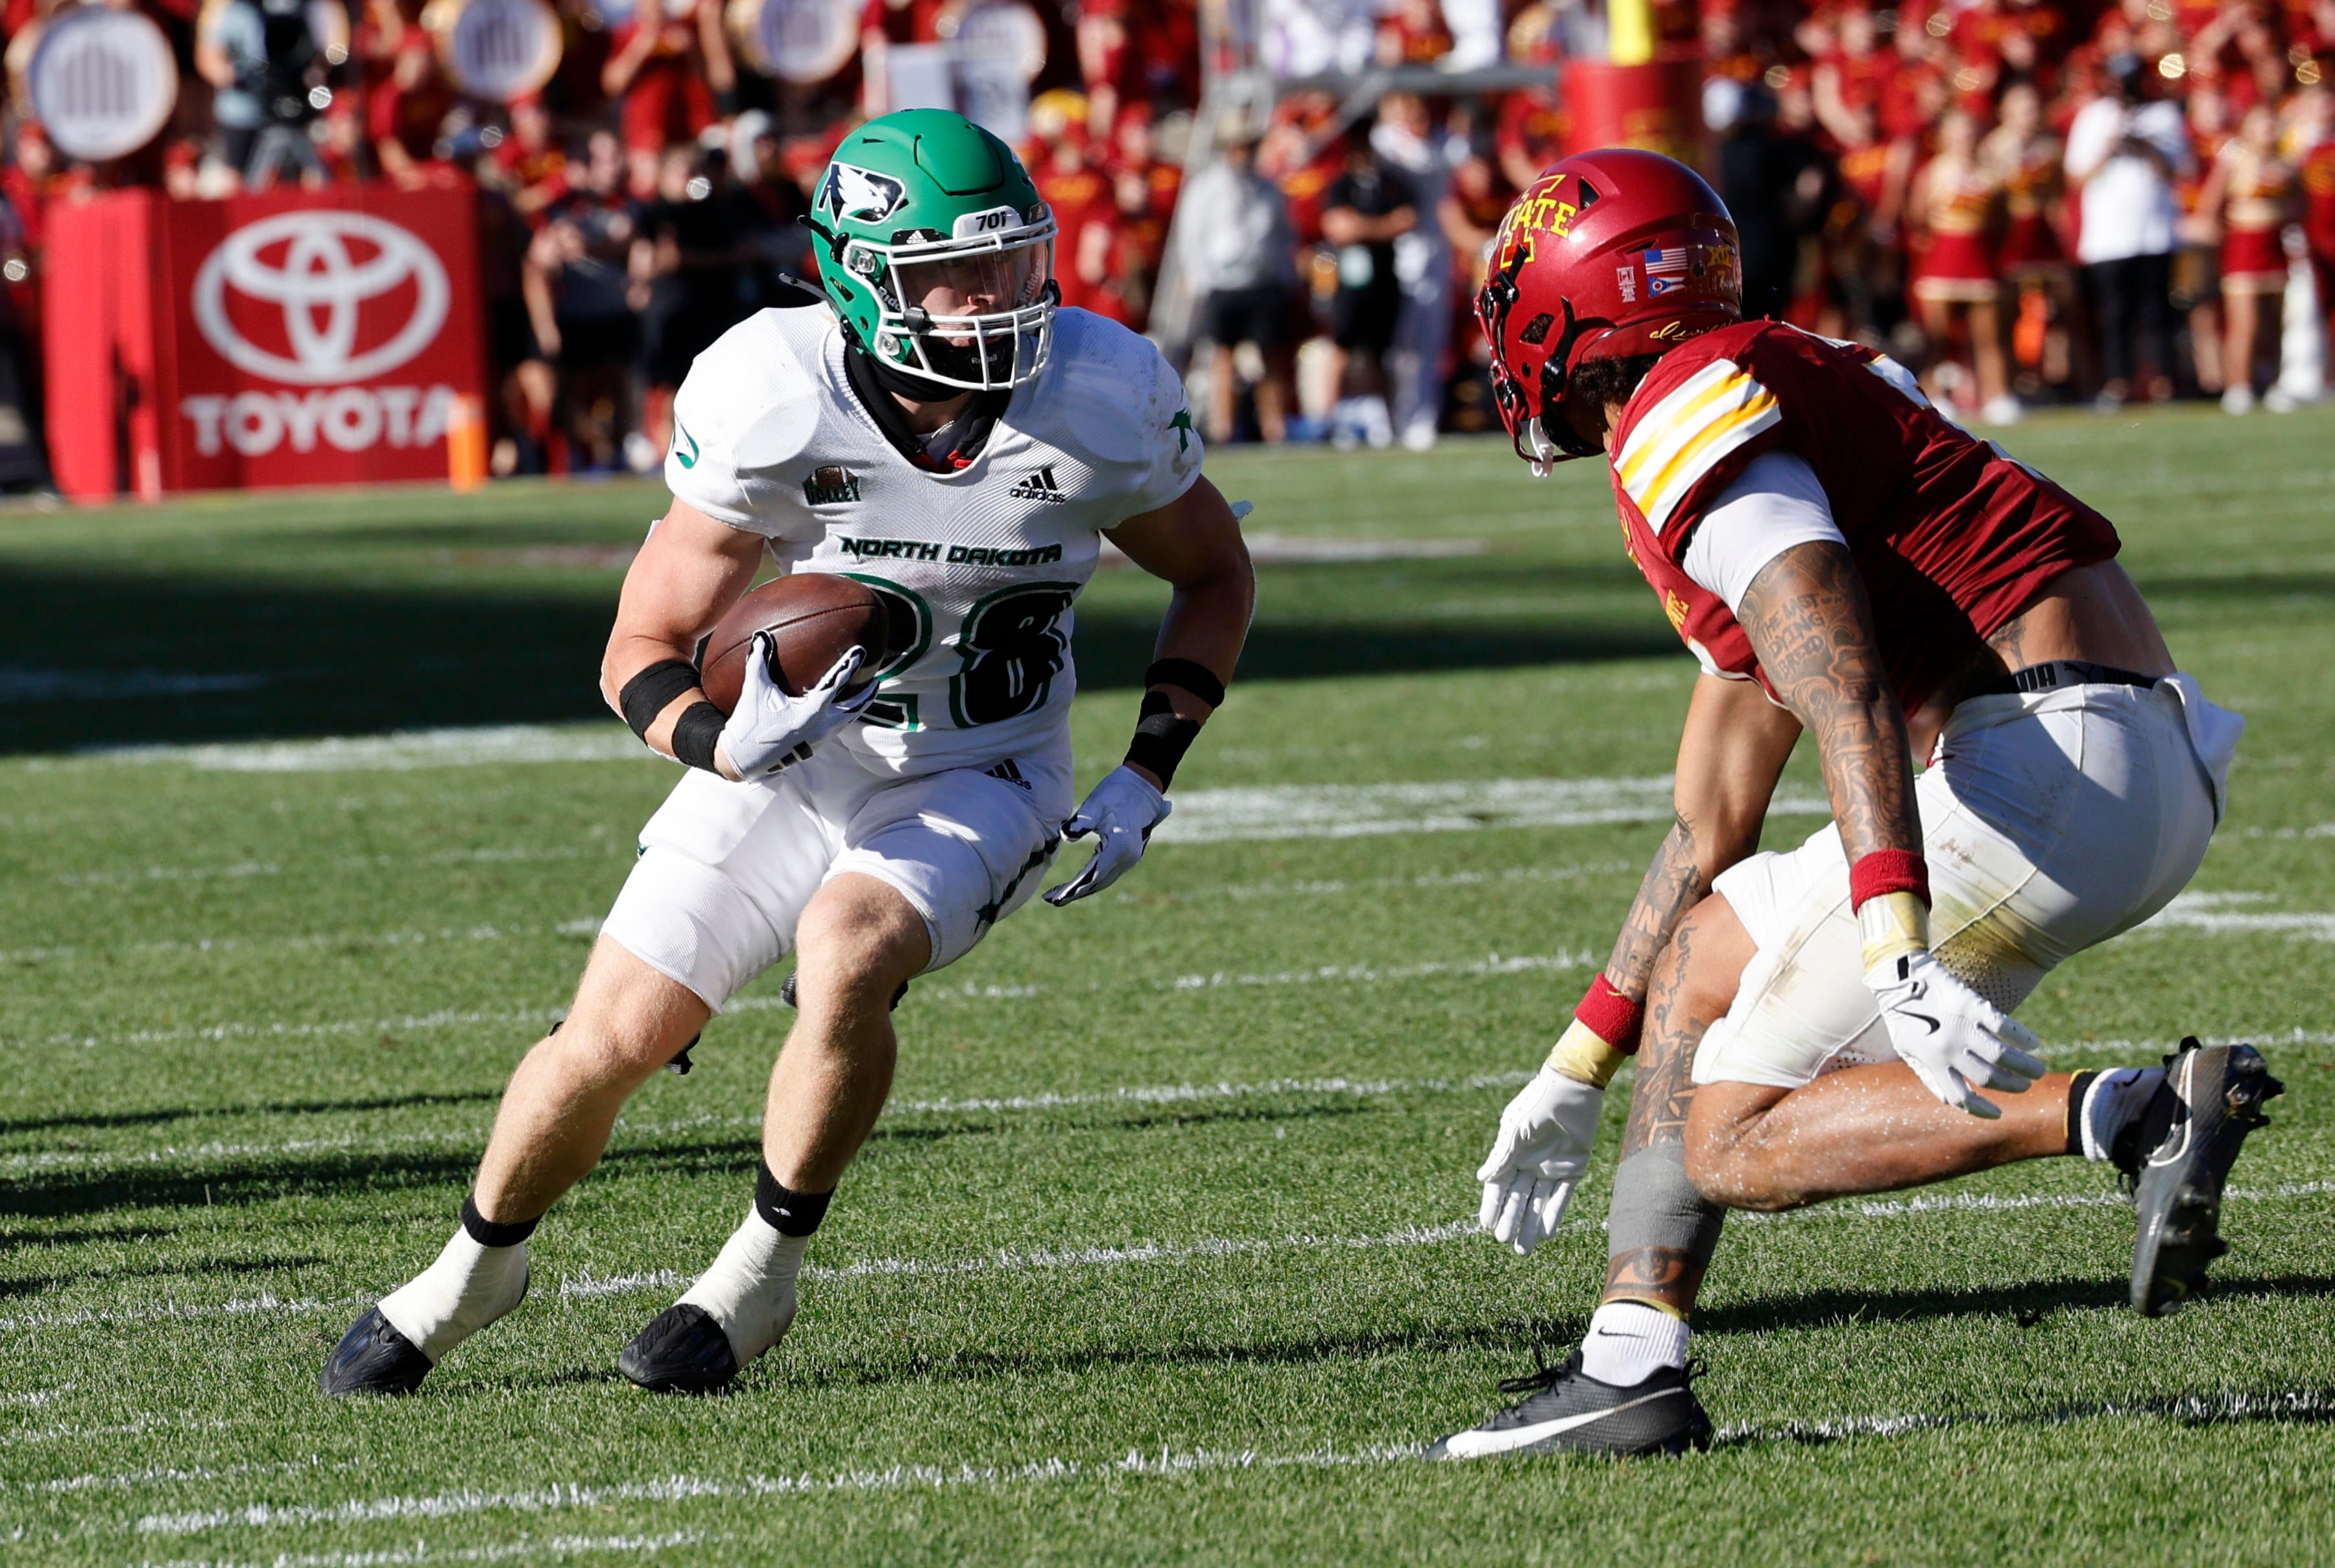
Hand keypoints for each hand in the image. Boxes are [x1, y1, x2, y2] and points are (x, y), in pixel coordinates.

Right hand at [717, 637, 875, 778]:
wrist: (744, 760)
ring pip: (847, 721)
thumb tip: (760, 635)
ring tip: (865, 695)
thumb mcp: (754, 690)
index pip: (836, 685)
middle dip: (866, 694)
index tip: (860, 653)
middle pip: (853, 709)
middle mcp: (820, 727)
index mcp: (810, 713)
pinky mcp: (814, 747)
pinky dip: (843, 717)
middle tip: (876, 680)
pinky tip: (841, 711)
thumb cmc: (749, 723)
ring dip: (857, 707)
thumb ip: (758, 661)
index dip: (849, 666)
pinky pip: (835, 729)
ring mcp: (819, 739)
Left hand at [1041, 765, 1168, 905]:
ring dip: (1083, 889)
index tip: (1054, 897)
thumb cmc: (1116, 791)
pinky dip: (1092, 879)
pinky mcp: (1129, 854)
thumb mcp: (1096, 803)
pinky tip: (1078, 882)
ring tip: (1060, 894)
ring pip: (1104, 880)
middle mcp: (1128, 858)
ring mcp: (1131, 857)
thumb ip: (1081, 821)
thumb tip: (1066, 836)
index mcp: (1119, 847)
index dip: (1072, 889)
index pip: (1092, 876)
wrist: (1143, 784)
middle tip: (1051, 899)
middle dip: (1074, 893)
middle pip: (1098, 883)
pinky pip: (1108, 873)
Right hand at [1475, 1067, 1603, 1255]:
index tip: (1486, 1225)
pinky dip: (1554, 1214)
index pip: (1498, 1185)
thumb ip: (1501, 1156)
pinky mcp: (1573, 1168)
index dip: (1492, 1205)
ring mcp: (1551, 1168)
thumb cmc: (1537, 1103)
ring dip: (1531, 1224)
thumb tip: (1482, 1179)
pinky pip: (1562, 1197)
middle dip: (1511, 1220)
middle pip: (1518, 1198)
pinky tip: (1547, 1233)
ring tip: (1525, 1249)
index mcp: (1511, 1153)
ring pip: (1538, 1203)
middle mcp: (1529, 1163)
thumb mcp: (1515, 1130)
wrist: (1572, 1088)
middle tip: (1506, 1243)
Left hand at [1866, 950, 2045, 1117]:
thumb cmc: (1903, 1016)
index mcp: (1931, 1062)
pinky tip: (2033, 1043)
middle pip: (1990, 1077)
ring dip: (2025, 1067)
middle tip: (2025, 1084)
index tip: (1998, 1114)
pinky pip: (2004, 1026)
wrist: (1898, 977)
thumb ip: (1928, 1076)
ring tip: (2038, 1070)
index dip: (1982, 1110)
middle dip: (2013, 1085)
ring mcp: (1959, 1026)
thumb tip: (1951, 1100)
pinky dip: (2023, 1037)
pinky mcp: (1970, 1004)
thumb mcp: (1907, 1050)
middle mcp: (1946, 1048)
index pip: (1960, 1098)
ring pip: (2002, 1056)